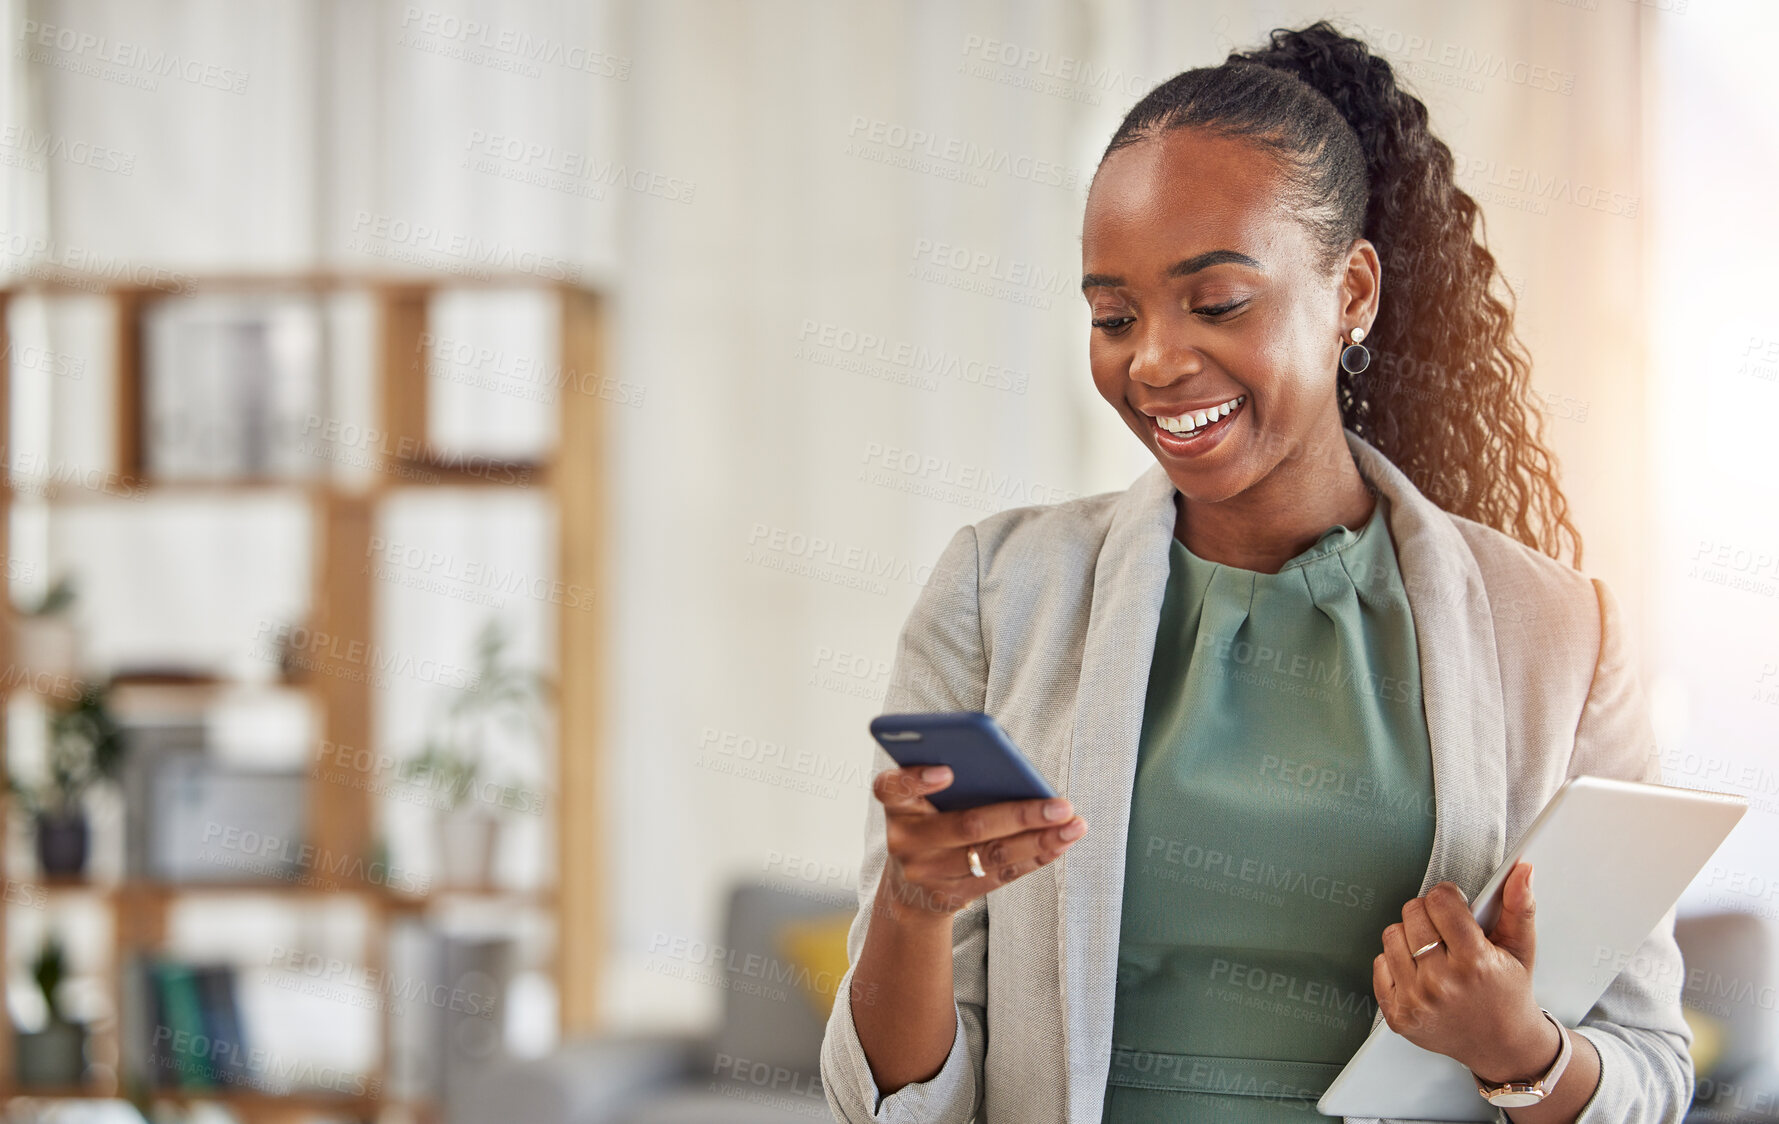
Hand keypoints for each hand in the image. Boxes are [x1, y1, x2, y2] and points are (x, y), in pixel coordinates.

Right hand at [872, 765, 1086, 922]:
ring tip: (1073, 825)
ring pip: (992, 855)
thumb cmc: (928, 823)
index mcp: (896, 807)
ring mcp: (928, 874)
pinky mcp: (950, 897)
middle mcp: (905, 842)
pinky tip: (1060, 842)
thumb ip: (951, 780)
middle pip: (967, 826)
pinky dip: (1035, 857)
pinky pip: (1000, 876)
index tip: (947, 770)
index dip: (916, 779)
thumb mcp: (922, 801)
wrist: (909, 888)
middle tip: (1061, 804)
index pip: (891, 788)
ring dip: (1040, 839)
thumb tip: (1011, 770)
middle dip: (1021, 814)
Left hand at [1372, 863, 1561, 1084]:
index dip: (1448, 897)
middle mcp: (1442, 983)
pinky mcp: (1398, 1015)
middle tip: (1445, 931)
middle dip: (1428, 914)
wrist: (1501, 1045)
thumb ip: (1519, 906)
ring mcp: (1417, 1001)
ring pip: (1392, 935)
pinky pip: (1379, 964)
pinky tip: (1419, 972)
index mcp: (1474, 963)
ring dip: (1410, 936)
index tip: (1455, 906)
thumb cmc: (1508, 994)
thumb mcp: (1520, 949)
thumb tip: (1522, 870)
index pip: (1440, 901)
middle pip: (1412, 913)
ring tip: (1433, 951)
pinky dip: (1395, 963)